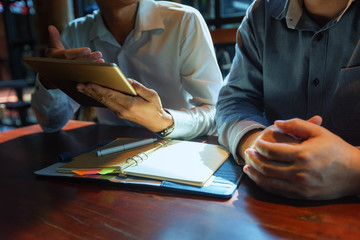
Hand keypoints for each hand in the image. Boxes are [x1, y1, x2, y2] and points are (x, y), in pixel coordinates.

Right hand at [40, 25, 103, 88]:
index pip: (67, 55)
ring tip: (102, 60)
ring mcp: (69, 74)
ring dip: (93, 65)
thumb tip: (51, 27)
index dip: (78, 52)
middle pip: (77, 63)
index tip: (88, 49)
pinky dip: (93, 72)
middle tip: (99, 54)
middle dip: (89, 59)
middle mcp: (63, 66)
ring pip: (82, 70)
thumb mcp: (53, 47)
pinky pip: (84, 76)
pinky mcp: (74, 79)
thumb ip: (54, 38)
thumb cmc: (54, 57)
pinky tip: (101, 68)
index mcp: (57, 58)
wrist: (52, 75)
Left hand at [76, 79, 173, 131]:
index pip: (111, 95)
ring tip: (82, 88)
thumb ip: (139, 87)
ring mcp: (120, 113)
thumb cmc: (155, 108)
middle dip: (91, 92)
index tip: (89, 84)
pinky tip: (93, 93)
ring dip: (92, 95)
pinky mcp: (120, 113)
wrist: (156, 122)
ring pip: (104, 102)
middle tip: (79, 85)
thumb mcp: (151, 95)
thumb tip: (127, 80)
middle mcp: (122, 110)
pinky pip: (107, 104)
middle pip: (104, 99)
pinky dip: (99, 98)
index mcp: (130, 105)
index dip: (99, 89)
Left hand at [243, 116, 359, 199]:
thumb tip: (276, 122)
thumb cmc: (336, 150)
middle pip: (266, 167)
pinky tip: (259, 178)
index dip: (259, 147)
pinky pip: (277, 191)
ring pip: (268, 181)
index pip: (270, 151)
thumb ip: (296, 124)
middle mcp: (299, 172)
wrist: (355, 173)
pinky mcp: (301, 195)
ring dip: (254, 174)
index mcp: (302, 154)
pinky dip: (264, 185)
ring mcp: (299, 186)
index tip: (256, 143)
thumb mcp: (319, 132)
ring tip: (247, 166)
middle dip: (253, 159)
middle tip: (247, 153)